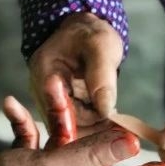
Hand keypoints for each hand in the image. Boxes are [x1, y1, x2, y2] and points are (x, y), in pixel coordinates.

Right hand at [0, 98, 164, 165]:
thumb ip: (95, 153)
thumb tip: (134, 143)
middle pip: (94, 150)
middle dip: (96, 122)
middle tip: (103, 96)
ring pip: (61, 136)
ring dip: (56, 112)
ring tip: (49, 85)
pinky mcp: (23, 164)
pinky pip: (31, 136)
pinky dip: (24, 120)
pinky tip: (10, 105)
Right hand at [28, 12, 123, 131]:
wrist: (83, 32)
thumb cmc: (90, 34)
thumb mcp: (100, 46)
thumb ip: (101, 76)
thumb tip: (105, 109)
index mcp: (45, 73)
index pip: (59, 108)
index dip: (82, 123)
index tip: (109, 129)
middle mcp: (42, 93)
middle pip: (63, 125)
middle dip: (92, 131)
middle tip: (122, 132)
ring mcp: (50, 103)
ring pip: (70, 130)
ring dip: (95, 132)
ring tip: (121, 129)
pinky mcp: (60, 109)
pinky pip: (75, 126)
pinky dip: (94, 127)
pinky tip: (112, 125)